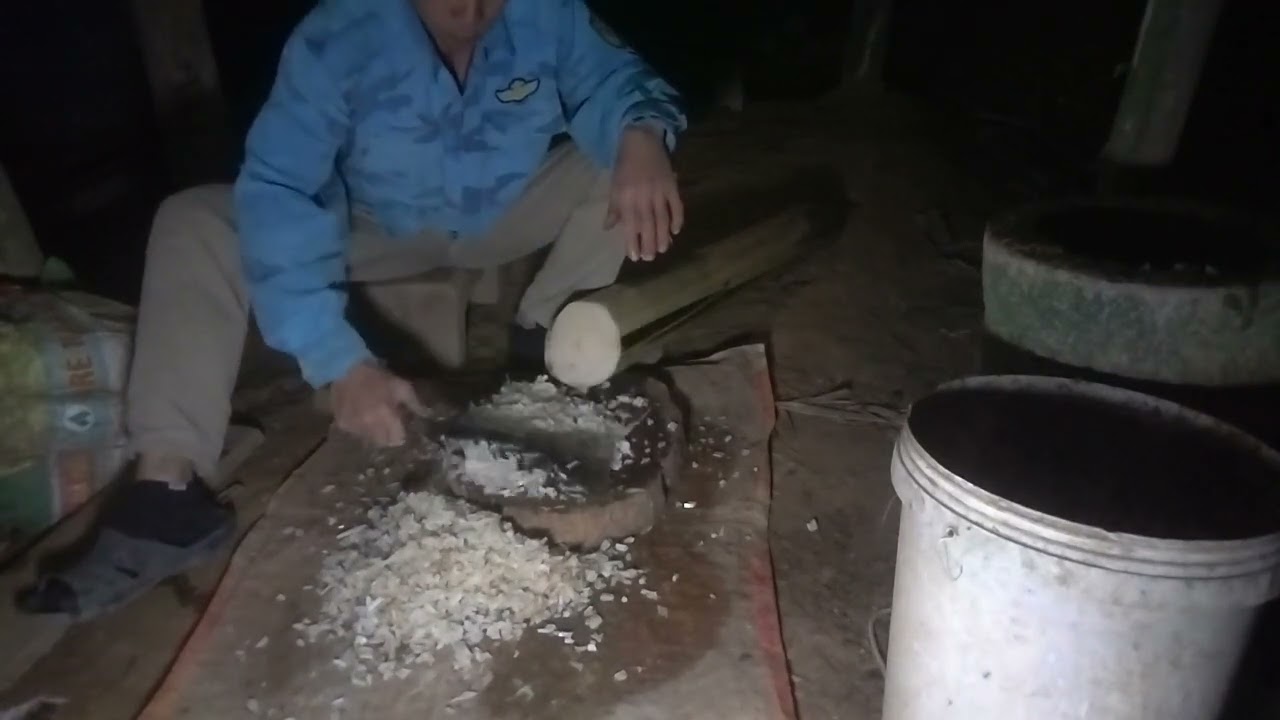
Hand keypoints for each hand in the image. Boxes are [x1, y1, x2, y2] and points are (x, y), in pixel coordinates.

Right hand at [329, 361, 425, 446]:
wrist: (347, 369)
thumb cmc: (378, 378)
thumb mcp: (402, 386)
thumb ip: (415, 403)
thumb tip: (426, 415)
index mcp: (385, 416)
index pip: (397, 439)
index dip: (401, 433)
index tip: (400, 426)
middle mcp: (369, 426)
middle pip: (383, 443)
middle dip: (388, 435)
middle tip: (388, 422)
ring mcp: (354, 427)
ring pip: (369, 440)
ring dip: (374, 432)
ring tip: (373, 417)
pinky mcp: (343, 425)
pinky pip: (356, 434)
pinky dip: (360, 428)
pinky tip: (360, 415)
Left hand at [607, 125, 683, 261]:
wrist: (641, 140)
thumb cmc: (624, 165)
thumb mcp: (615, 185)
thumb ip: (614, 208)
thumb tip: (608, 227)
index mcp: (626, 196)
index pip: (630, 223)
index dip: (632, 241)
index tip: (634, 256)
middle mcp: (642, 195)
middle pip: (648, 224)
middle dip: (648, 242)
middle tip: (650, 258)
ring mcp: (659, 190)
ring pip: (662, 218)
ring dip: (663, 235)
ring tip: (663, 249)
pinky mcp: (672, 185)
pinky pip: (676, 205)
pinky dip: (677, 218)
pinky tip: (676, 231)